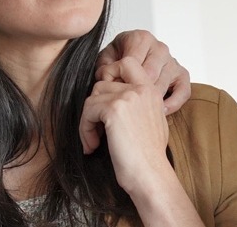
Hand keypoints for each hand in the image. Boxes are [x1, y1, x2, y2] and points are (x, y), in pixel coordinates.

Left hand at [79, 54, 175, 193]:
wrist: (150, 174)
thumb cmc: (148, 156)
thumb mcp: (150, 120)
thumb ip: (136, 103)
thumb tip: (108, 98)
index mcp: (151, 90)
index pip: (127, 62)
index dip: (110, 74)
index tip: (104, 100)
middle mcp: (141, 89)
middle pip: (103, 82)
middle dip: (95, 105)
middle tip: (97, 128)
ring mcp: (128, 97)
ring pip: (93, 97)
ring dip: (88, 120)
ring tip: (95, 140)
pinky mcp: (114, 109)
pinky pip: (88, 111)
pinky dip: (85, 130)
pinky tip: (93, 145)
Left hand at [98, 30, 192, 113]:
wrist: (129, 64)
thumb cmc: (116, 64)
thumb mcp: (104, 63)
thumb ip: (104, 70)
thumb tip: (108, 81)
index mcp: (140, 38)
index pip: (131, 63)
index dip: (120, 80)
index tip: (113, 90)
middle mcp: (159, 47)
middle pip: (148, 75)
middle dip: (134, 92)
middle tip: (124, 102)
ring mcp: (172, 60)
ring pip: (162, 85)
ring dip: (149, 100)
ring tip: (137, 109)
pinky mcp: (182, 74)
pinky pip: (183, 91)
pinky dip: (172, 103)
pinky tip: (159, 110)